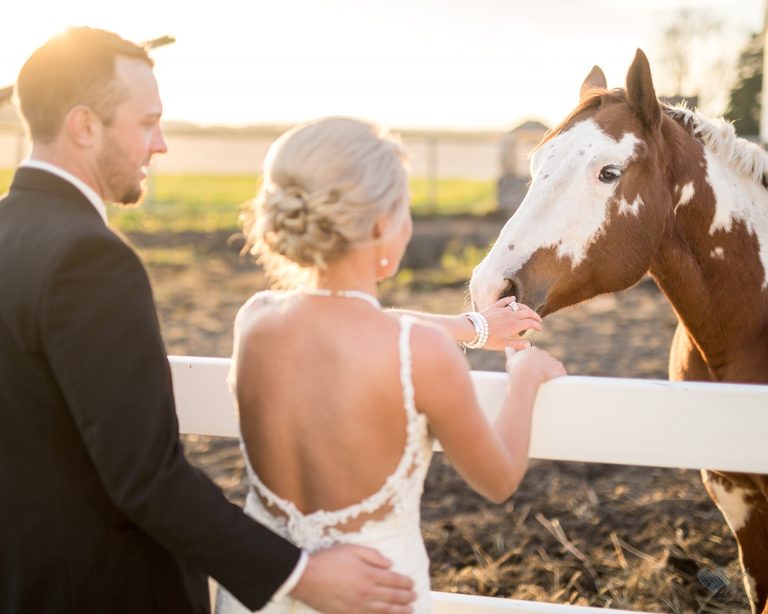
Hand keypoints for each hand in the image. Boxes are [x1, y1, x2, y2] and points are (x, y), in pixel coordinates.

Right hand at [290, 544, 415, 612]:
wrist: (307, 577)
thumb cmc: (329, 560)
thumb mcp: (352, 549)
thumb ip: (373, 555)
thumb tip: (389, 564)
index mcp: (369, 574)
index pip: (393, 580)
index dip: (405, 583)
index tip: (413, 584)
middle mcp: (367, 591)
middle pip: (392, 596)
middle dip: (406, 597)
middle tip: (415, 597)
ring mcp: (358, 605)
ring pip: (384, 610)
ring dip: (399, 610)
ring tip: (409, 610)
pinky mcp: (349, 613)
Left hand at [480, 296, 542, 350]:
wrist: (472, 329)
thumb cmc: (487, 339)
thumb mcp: (502, 345)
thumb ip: (517, 344)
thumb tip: (529, 344)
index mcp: (514, 325)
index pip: (531, 323)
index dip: (537, 326)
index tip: (539, 329)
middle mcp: (511, 315)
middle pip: (528, 312)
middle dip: (535, 316)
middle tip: (539, 321)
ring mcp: (503, 310)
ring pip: (518, 306)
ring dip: (526, 308)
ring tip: (529, 312)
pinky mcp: (495, 307)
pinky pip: (505, 301)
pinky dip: (511, 300)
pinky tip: (514, 299)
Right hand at [505, 346, 566, 383]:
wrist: (526, 375)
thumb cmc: (517, 369)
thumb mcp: (511, 360)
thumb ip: (510, 353)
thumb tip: (507, 347)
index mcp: (533, 350)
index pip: (536, 355)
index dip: (533, 364)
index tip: (530, 371)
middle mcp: (544, 353)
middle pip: (545, 360)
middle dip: (543, 367)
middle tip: (537, 378)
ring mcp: (552, 360)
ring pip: (553, 366)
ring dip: (551, 372)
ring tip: (545, 382)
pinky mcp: (559, 369)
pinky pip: (561, 373)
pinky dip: (558, 377)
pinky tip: (553, 383)